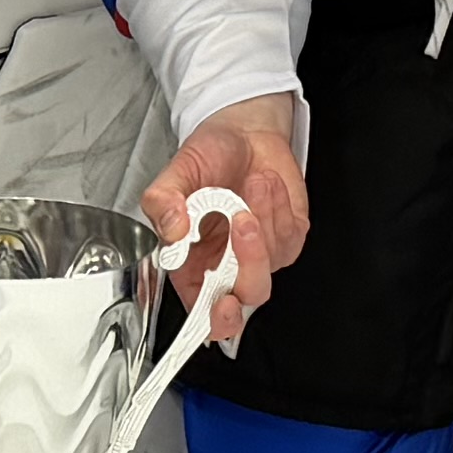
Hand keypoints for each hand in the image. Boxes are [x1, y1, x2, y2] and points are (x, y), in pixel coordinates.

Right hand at [141, 103, 309, 332]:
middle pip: (247, 295)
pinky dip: (277, 205)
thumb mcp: (176, 172)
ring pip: (270, 262)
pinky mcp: (288, 238)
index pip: (205, 314)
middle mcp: (228, 267)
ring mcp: (261, 256)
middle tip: (241, 219)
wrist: (244, 132)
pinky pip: (289, 236)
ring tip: (249, 183)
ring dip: (262, 216)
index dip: (217, 321)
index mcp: (192, 265)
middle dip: (249, 260)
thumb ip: (163, 201)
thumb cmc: (208, 156)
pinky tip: (265, 186)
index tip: (223, 306)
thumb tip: (172, 229)